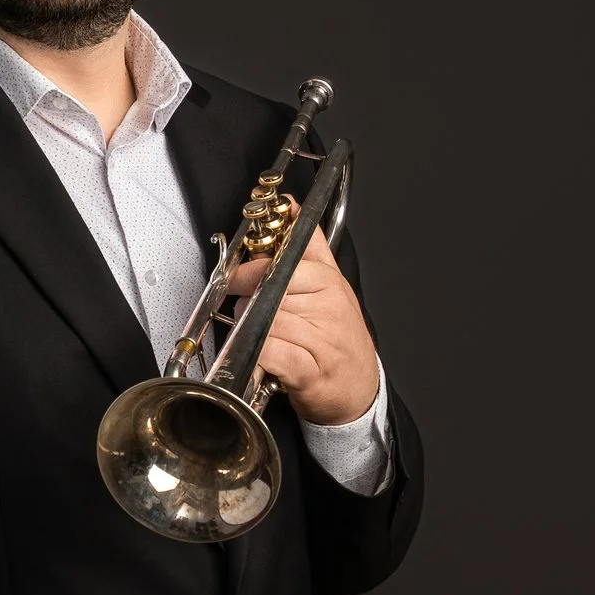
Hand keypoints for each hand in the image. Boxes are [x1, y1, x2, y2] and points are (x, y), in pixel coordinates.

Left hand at [225, 198, 378, 426]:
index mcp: (330, 281)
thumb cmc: (338, 337)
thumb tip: (292, 205)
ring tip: (256, 336)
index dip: (254, 267)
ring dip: (250, 329)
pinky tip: (262, 356)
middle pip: (271, 289)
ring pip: (267, 320)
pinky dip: (258, 354)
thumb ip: (310, 247)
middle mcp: (330, 305)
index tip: (236, 275)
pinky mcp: (310, 369)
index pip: (288, 259)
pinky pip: (271, 351)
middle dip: (248, 300)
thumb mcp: (330, 285)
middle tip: (245, 310)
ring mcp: (323, 337)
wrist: (358, 389)